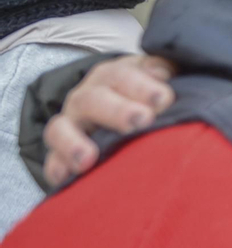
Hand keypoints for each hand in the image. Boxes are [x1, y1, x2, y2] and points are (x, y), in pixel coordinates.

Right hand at [43, 55, 177, 186]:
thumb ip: (161, 70)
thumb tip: (162, 73)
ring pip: (60, 129)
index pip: (122, 76)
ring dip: (73, 143)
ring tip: (87, 159)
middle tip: (141, 120)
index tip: (164, 99)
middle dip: (116, 111)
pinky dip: (57, 167)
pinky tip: (64, 177)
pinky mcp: (62, 151)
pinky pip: (53, 159)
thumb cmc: (147, 93)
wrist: (123, 106)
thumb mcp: (156, 74)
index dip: (141, 86)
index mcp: (112, 76)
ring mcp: (71, 125)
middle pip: (93, 100)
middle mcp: (86, 98)